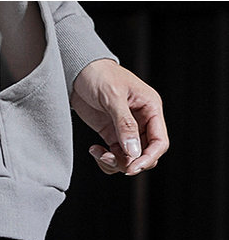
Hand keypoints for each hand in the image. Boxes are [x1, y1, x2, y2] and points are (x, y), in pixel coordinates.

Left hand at [70, 58, 168, 175]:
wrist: (79, 72)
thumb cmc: (100, 75)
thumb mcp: (113, 97)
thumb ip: (124, 125)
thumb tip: (134, 151)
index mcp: (150, 108)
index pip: (159, 141)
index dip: (148, 158)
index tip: (131, 168)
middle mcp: (142, 121)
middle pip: (146, 154)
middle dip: (130, 162)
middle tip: (110, 159)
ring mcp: (127, 130)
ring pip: (130, 159)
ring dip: (115, 163)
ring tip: (100, 154)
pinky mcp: (112, 135)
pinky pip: (115, 156)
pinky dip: (105, 160)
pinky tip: (94, 150)